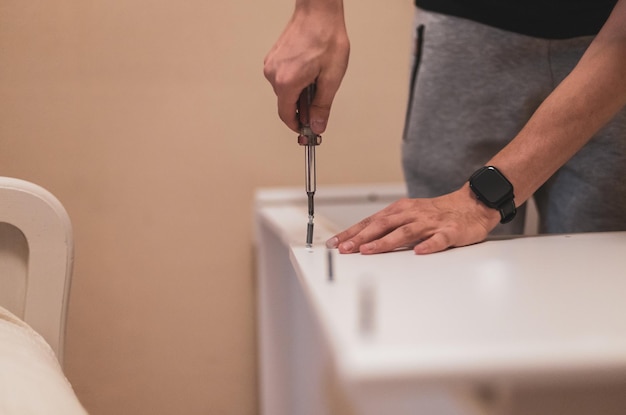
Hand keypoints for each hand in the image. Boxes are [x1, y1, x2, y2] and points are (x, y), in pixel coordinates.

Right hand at [263, 3, 349, 133]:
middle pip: (286, 103)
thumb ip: (323, 105)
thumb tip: (317, 125)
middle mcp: (274, 74)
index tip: (307, 130)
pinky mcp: (273, 58)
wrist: (319, 12)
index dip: (298, 126)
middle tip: (320, 100)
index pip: (286, 115)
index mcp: (287, 82)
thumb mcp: (331, 77)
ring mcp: (271, 65)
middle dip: (302, 107)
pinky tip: (309, 70)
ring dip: (299, 92)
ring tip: (317, 77)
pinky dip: (295, 81)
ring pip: (285, 91)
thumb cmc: (326, 38)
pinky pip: (282, 78)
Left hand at [325, 186, 500, 254]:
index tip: (335, 243)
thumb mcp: (408, 215)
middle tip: (344, 249)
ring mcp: (431, 223)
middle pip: (382, 226)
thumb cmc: (437, 213)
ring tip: (369, 250)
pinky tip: (419, 252)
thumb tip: (360, 241)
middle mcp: (412, 214)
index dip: (351, 233)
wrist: (473, 203)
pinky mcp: (450, 231)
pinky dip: (429, 245)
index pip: (370, 222)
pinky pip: (439, 239)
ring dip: (385, 242)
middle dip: (361, 238)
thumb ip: (388, 227)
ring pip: (405, 232)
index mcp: (400, 210)